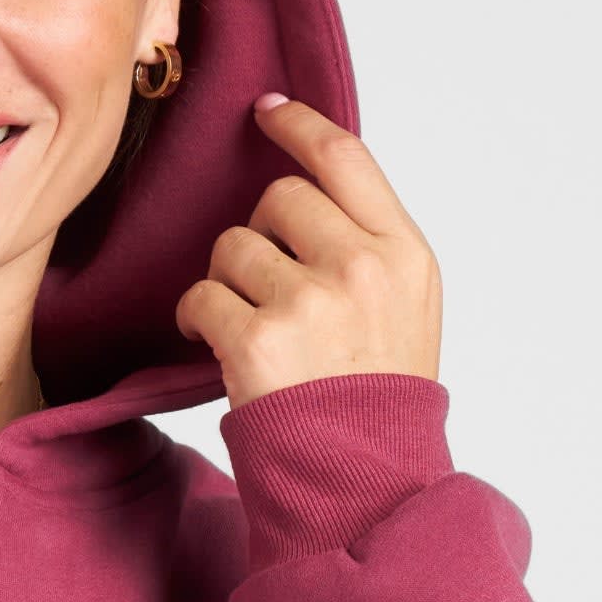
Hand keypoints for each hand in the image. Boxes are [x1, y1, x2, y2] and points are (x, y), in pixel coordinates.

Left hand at [176, 94, 441, 410]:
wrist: (366, 490)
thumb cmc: (378, 406)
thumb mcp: (407, 313)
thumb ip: (369, 250)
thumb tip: (310, 192)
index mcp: (405, 254)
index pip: (345, 158)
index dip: (298, 127)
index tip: (266, 112)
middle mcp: (361, 267)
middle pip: (279, 198)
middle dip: (260, 234)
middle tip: (266, 287)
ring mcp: (309, 302)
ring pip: (233, 245)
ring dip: (226, 281)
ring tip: (247, 326)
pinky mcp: (257, 341)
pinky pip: (200, 296)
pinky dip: (194, 319)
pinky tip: (213, 345)